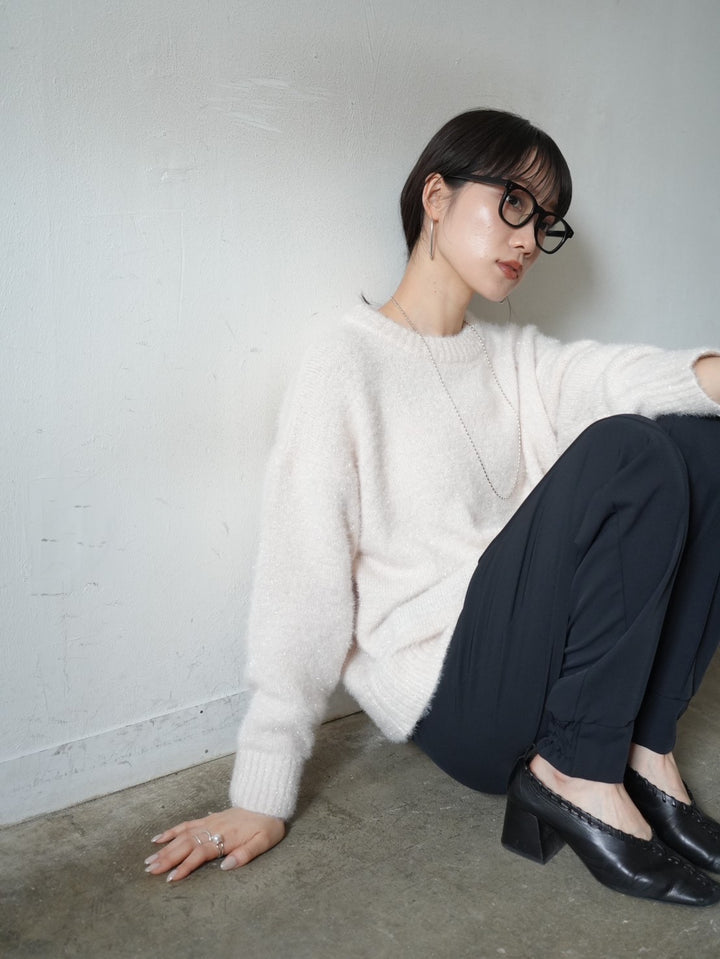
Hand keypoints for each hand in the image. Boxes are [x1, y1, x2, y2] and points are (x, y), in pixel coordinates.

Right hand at [144, 807, 285, 881]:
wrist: (267, 802)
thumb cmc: (267, 825)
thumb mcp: (263, 842)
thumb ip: (245, 854)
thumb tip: (225, 867)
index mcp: (225, 837)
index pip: (200, 854)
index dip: (185, 866)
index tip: (170, 878)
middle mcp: (213, 829)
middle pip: (186, 845)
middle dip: (167, 858)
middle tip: (150, 871)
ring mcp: (209, 823)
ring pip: (182, 836)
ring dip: (165, 849)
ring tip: (149, 861)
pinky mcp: (208, 819)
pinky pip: (186, 824)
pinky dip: (171, 831)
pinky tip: (158, 839)